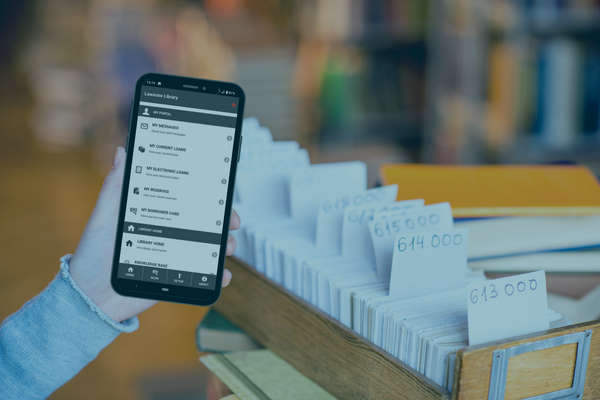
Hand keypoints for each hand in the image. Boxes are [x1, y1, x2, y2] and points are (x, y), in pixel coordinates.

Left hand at [70, 147, 239, 321]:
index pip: (188, 199)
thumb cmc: (93, 254)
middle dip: (224, 220)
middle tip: (231, 223)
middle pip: (206, 222)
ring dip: (225, 246)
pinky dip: (218, 276)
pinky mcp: (178, 277)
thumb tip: (122, 152)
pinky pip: (204, 276)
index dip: (208, 195)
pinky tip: (223, 275)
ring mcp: (177, 256)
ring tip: (226, 249)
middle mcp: (171, 233)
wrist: (90, 296)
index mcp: (157, 214)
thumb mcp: (105, 216)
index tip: (220, 192)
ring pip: (210, 247)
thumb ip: (115, 187)